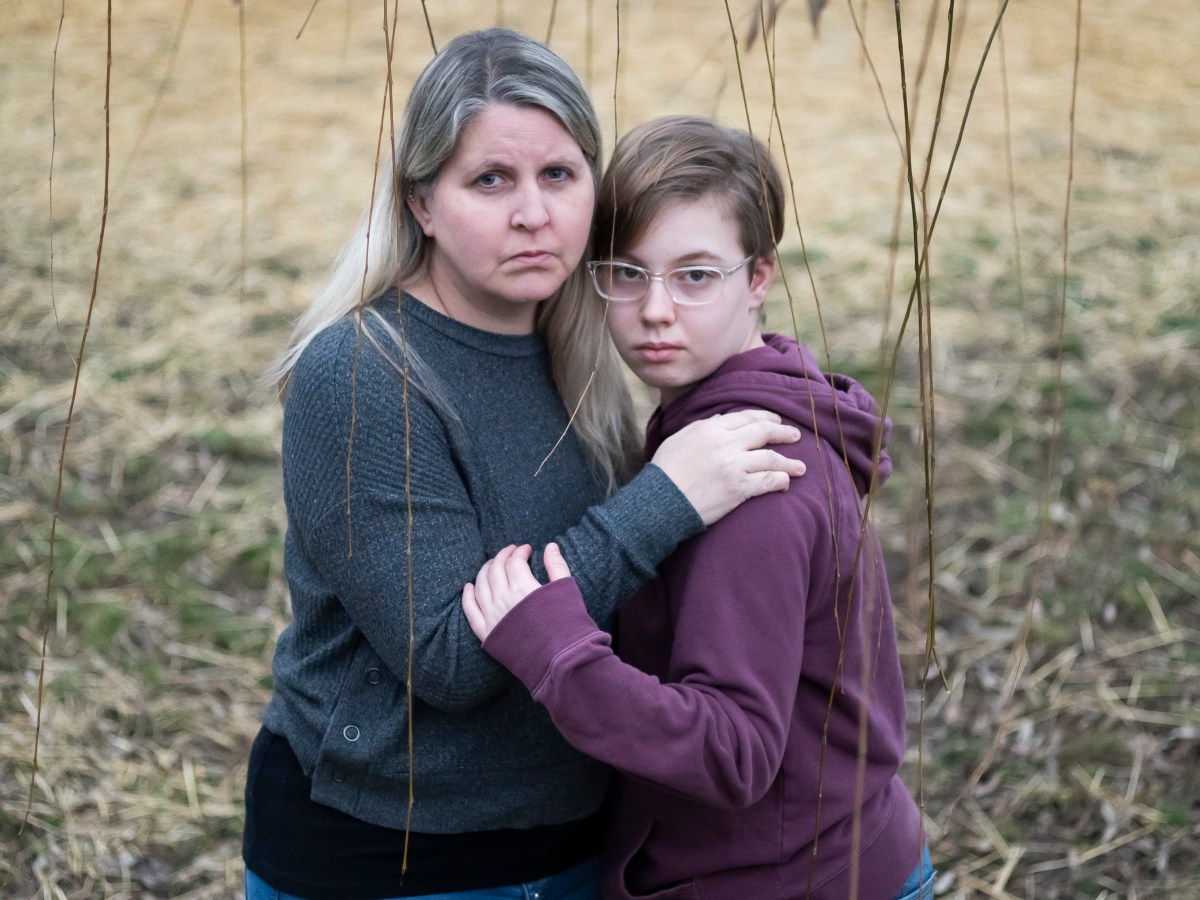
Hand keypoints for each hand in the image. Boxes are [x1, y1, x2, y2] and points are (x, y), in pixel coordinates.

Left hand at [462, 543, 572, 641]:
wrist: (562, 662)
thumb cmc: (569, 626)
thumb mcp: (567, 591)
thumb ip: (557, 566)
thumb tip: (550, 546)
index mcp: (523, 588)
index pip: (514, 562)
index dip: (520, 552)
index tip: (527, 549)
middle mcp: (503, 600)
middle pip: (495, 570)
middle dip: (502, 556)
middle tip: (510, 552)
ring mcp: (492, 617)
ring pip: (480, 586)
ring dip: (485, 571)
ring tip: (492, 564)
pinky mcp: (487, 634)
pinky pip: (470, 611)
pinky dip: (468, 596)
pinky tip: (469, 587)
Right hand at [651, 410, 805, 525]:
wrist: (660, 501)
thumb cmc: (665, 471)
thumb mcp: (679, 439)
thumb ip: (703, 427)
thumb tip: (725, 419)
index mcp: (709, 428)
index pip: (745, 417)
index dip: (765, 417)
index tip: (776, 420)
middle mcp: (724, 443)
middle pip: (763, 432)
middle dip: (783, 433)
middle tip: (796, 435)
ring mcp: (733, 466)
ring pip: (771, 458)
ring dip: (789, 462)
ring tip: (800, 467)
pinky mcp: (738, 488)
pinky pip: (768, 481)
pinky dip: (780, 481)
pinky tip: (785, 483)